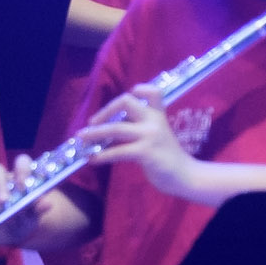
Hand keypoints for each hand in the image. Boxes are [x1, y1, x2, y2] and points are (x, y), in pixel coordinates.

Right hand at [0, 155, 60, 249]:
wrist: (15, 234)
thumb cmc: (26, 218)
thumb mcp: (33, 217)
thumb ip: (38, 210)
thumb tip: (47, 203)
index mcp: (19, 178)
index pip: (21, 163)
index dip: (22, 170)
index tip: (24, 185)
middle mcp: (1, 183)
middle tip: (3, 200)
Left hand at [79, 84, 196, 199]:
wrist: (184, 175)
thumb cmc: (167, 156)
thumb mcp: (157, 136)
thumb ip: (139, 128)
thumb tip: (108, 131)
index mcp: (159, 115)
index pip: (153, 91)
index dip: (140, 89)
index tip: (128, 95)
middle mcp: (155, 121)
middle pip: (127, 102)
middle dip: (105, 110)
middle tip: (92, 122)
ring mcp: (150, 136)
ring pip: (116, 128)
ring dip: (94, 133)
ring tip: (81, 138)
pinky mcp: (145, 152)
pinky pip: (117, 151)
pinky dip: (101, 155)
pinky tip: (92, 160)